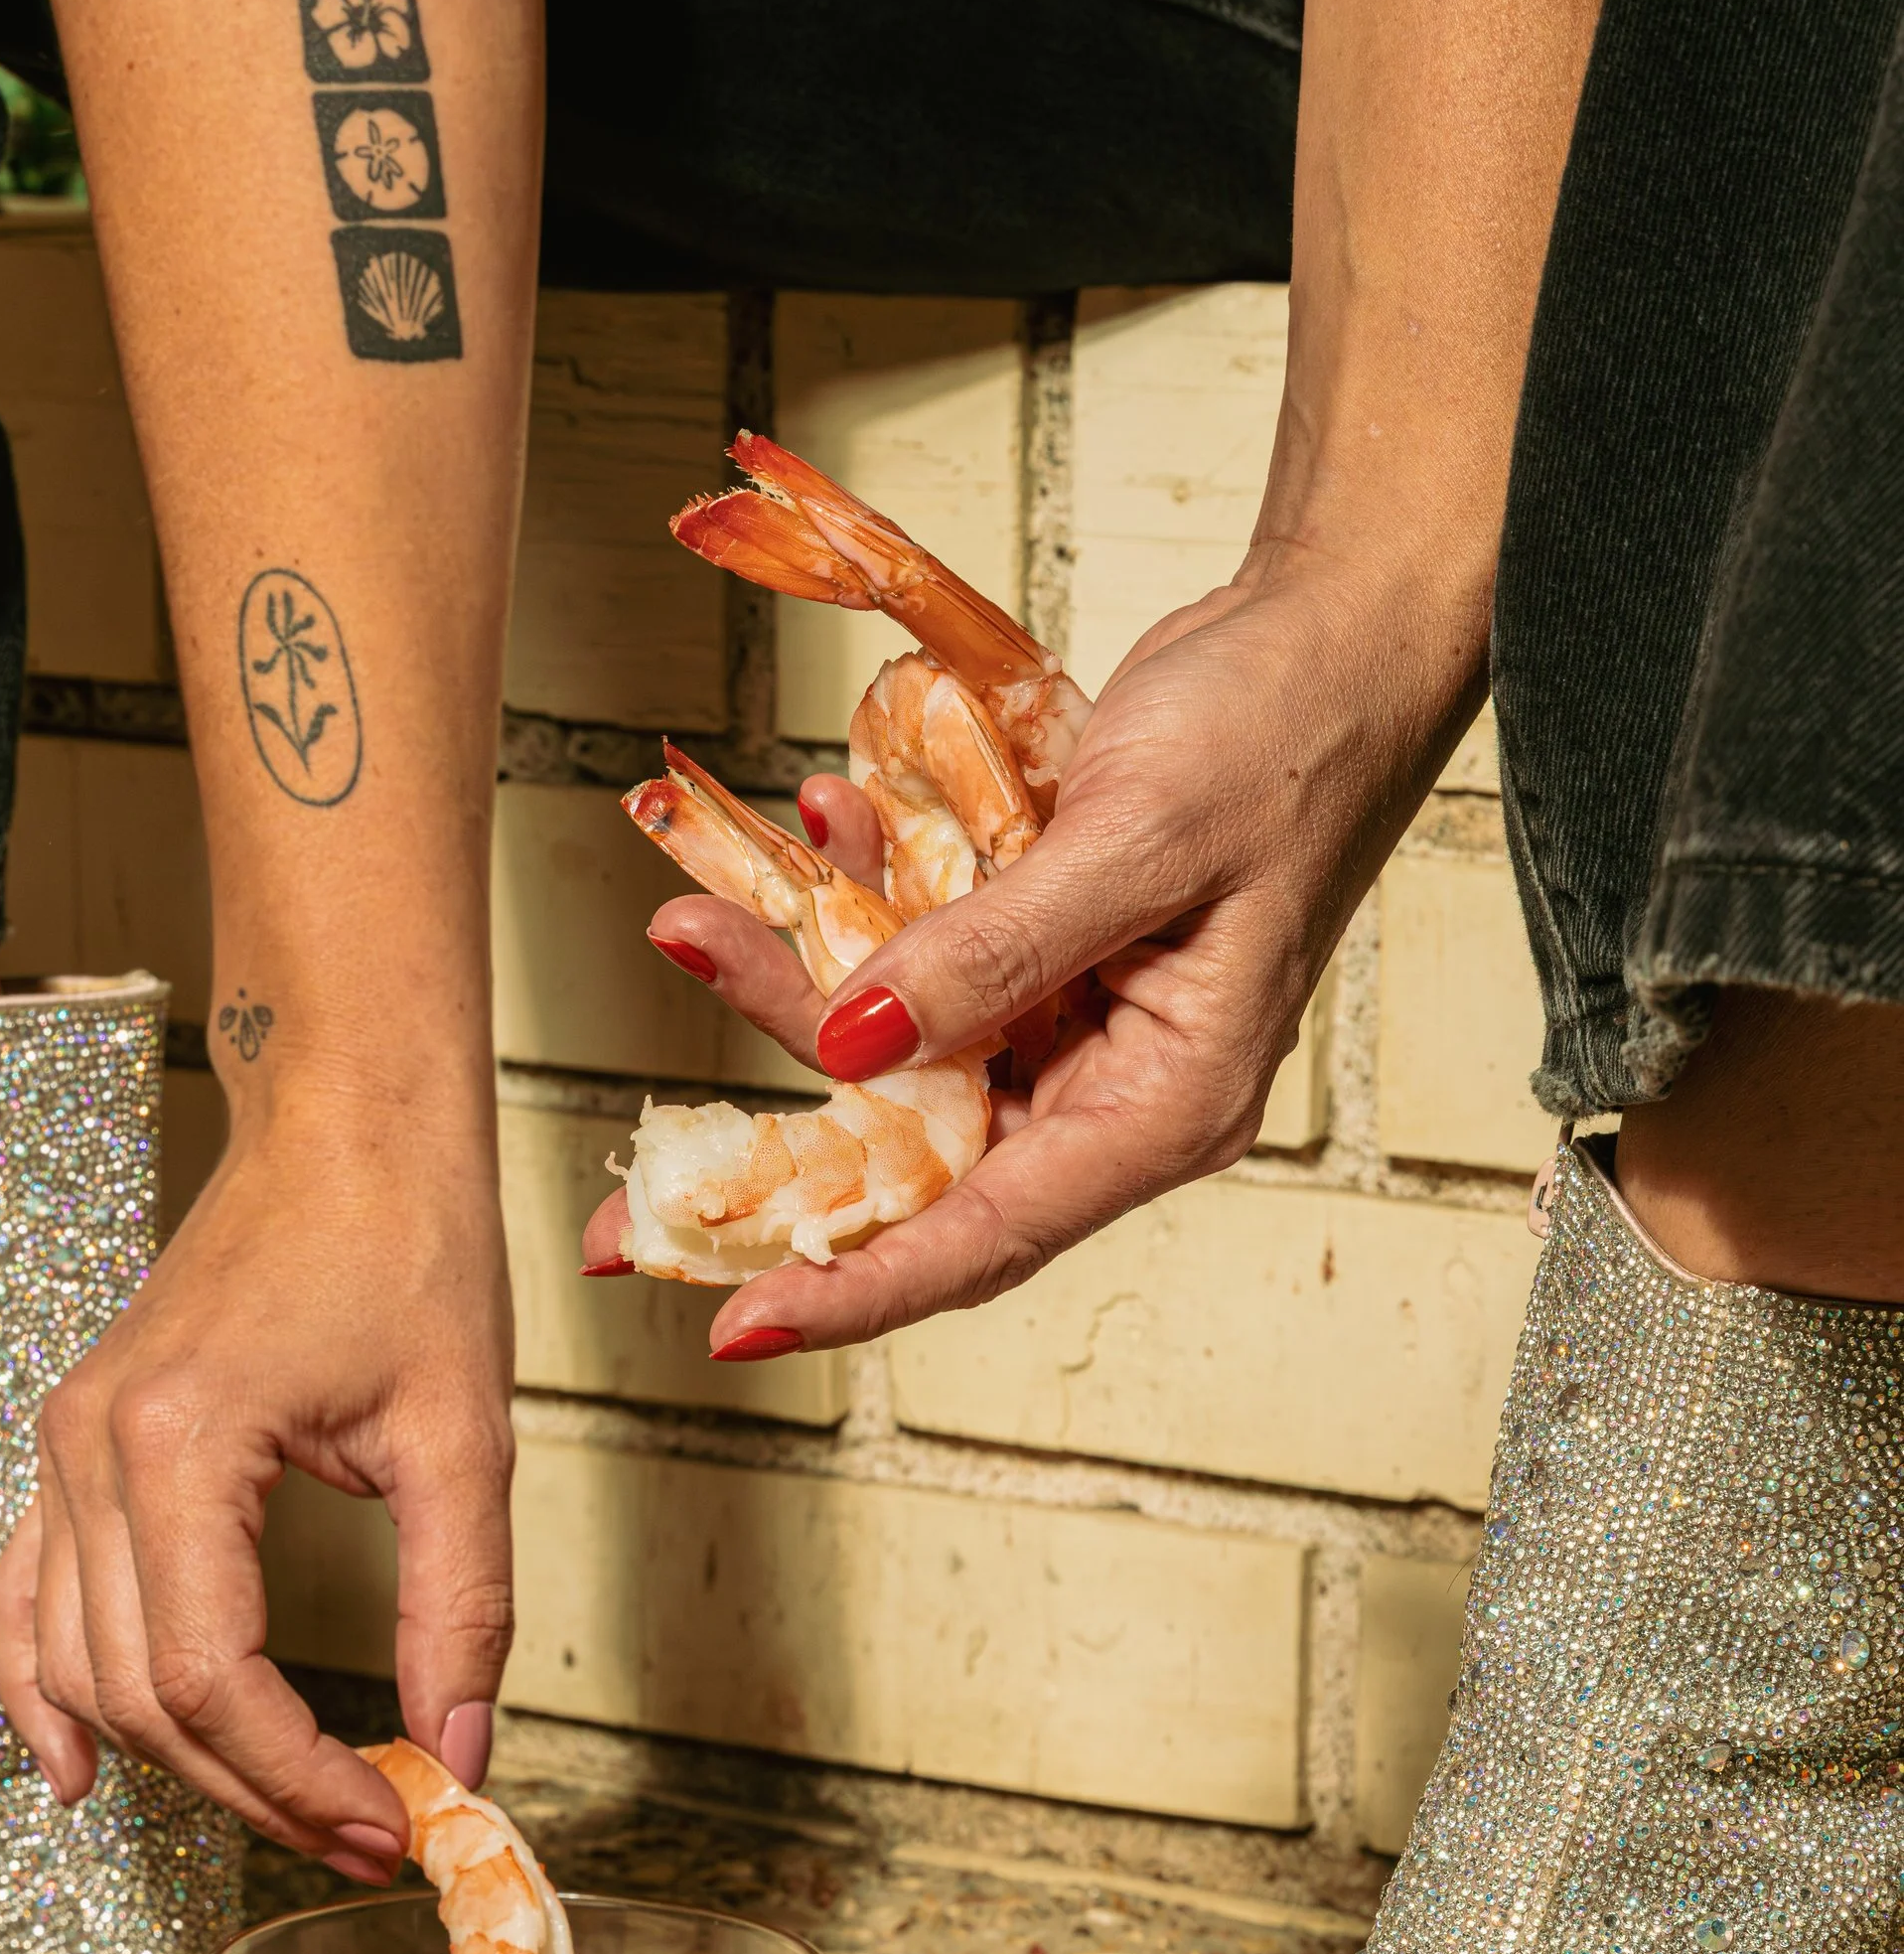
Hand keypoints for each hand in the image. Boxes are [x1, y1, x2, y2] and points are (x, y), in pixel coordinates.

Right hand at [0, 1118, 514, 1871]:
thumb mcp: (462, 1436)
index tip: (389, 1822)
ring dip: (174, 1759)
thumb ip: (461, 1604)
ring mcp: (66, 1444)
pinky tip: (79, 1766)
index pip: (213, 1678)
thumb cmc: (406, 1241)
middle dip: (252, 1786)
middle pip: (141, 1692)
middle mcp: (93, 1449)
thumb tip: (463, 1750)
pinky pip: (28, 1592)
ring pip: (81, 1663)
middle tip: (363, 1833)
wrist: (346, 1123)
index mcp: (182, 1444)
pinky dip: (45, 1687)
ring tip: (285, 1807)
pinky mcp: (74, 1442)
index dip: (297, 1776)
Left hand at [582, 567, 1477, 1347]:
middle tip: (626, 1218)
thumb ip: (994, 947)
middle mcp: (1111, 1086)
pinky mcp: (1041, 952)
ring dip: (794, 983)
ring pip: (896, 1055)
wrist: (1327, 631)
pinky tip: (815, 828)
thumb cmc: (1279, 735)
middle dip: (774, 1165)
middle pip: (918, 1166)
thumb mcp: (1135, 839)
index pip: (988, 1234)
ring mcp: (1073, 1021)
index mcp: (1166, 1105)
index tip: (737, 1323)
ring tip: (693, 921)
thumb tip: (847, 1043)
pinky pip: (918, 961)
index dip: (856, 1287)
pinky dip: (858, 902)